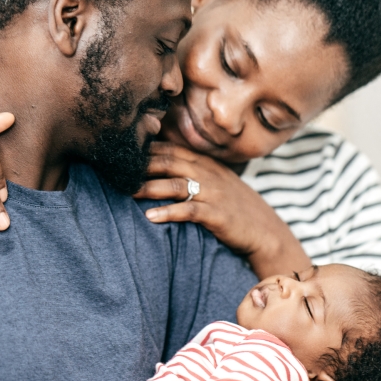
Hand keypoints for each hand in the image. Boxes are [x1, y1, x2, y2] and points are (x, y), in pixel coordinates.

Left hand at [134, 142, 310, 278]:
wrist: (264, 230)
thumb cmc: (234, 207)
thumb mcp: (216, 182)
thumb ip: (192, 171)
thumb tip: (159, 167)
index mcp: (205, 163)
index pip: (170, 150)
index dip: (145, 151)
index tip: (121, 155)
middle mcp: (208, 173)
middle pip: (169, 162)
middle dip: (142, 165)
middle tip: (116, 171)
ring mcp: (213, 193)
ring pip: (176, 184)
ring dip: (150, 187)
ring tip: (128, 191)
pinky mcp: (217, 214)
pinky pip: (189, 210)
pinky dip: (168, 212)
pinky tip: (150, 217)